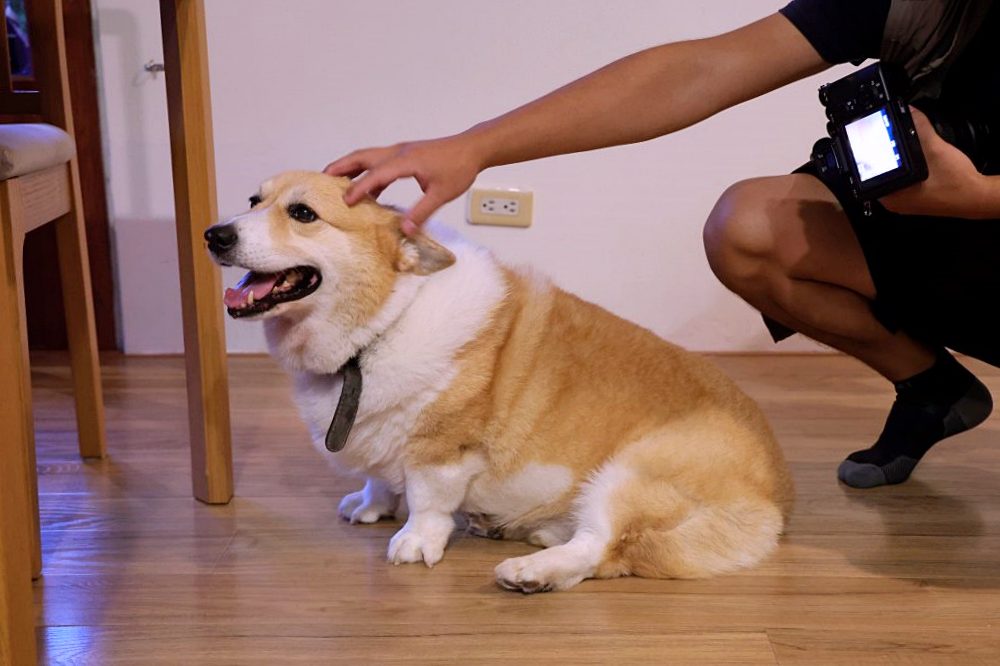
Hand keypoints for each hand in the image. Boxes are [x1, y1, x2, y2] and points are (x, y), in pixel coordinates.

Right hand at [324, 134, 483, 234]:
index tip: (345, 201)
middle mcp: (399, 152)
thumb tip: (405, 229)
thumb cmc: (459, 168)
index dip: (360, 188)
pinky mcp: (406, 154)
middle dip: (341, 167)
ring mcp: (401, 151)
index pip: (376, 174)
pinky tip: (369, 190)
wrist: (472, 148)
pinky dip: (368, 172)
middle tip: (322, 178)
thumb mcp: (441, 194)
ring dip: (351, 167)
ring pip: (368, 157)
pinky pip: (380, 162)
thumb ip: (422, 212)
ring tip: (336, 182)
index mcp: (406, 161)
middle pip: (362, 156)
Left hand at [879, 107, 994, 218]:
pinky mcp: (914, 200)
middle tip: (882, 138)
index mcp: (889, 196)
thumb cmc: (954, 180)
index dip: (868, 153)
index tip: (870, 139)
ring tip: (894, 145)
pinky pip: (902, 182)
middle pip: (878, 174)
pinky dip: (905, 169)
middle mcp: (892, 202)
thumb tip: (909, 111)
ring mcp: (903, 203)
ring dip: (895, 162)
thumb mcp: (935, 149)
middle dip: (881, 155)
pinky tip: (911, 158)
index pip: (869, 172)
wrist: (976, 197)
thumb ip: (920, 129)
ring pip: (891, 177)